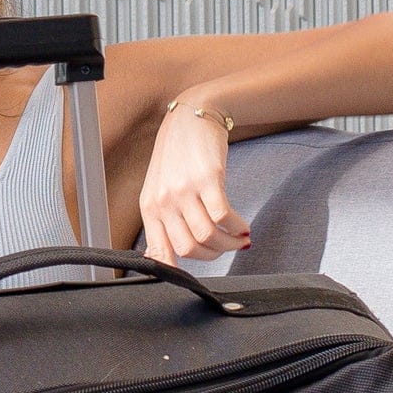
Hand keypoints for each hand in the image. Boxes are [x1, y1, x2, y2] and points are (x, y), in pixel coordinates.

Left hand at [138, 100, 251, 265]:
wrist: (190, 118)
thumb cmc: (176, 155)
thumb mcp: (159, 190)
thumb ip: (162, 223)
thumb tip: (161, 258)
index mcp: (150, 208)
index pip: (161, 252)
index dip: (179, 269)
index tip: (195, 274)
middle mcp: (164, 201)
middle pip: (190, 248)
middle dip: (214, 255)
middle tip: (227, 247)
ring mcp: (185, 190)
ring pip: (208, 236)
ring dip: (229, 243)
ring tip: (239, 238)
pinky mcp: (207, 178)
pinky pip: (223, 216)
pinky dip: (237, 227)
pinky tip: (242, 225)